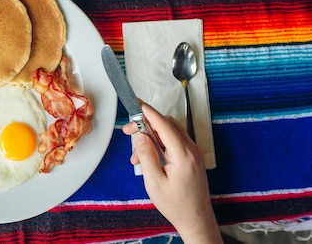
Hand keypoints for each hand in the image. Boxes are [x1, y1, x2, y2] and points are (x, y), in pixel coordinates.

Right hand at [123, 103, 221, 243]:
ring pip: (170, 132)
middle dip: (145, 124)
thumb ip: (146, 156)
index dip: (148, 112)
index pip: (163, 124)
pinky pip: (174, 141)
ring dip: (151, 136)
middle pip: (167, 124)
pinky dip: (159, 143)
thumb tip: (141, 137)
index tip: (136, 103)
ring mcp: (194, 153)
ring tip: (136, 154)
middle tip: (128, 132)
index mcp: (183, 155)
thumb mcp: (154, 182)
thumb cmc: (176, 205)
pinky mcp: (192, 158)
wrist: (196, 220)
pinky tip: (148, 157)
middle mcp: (192, 150)